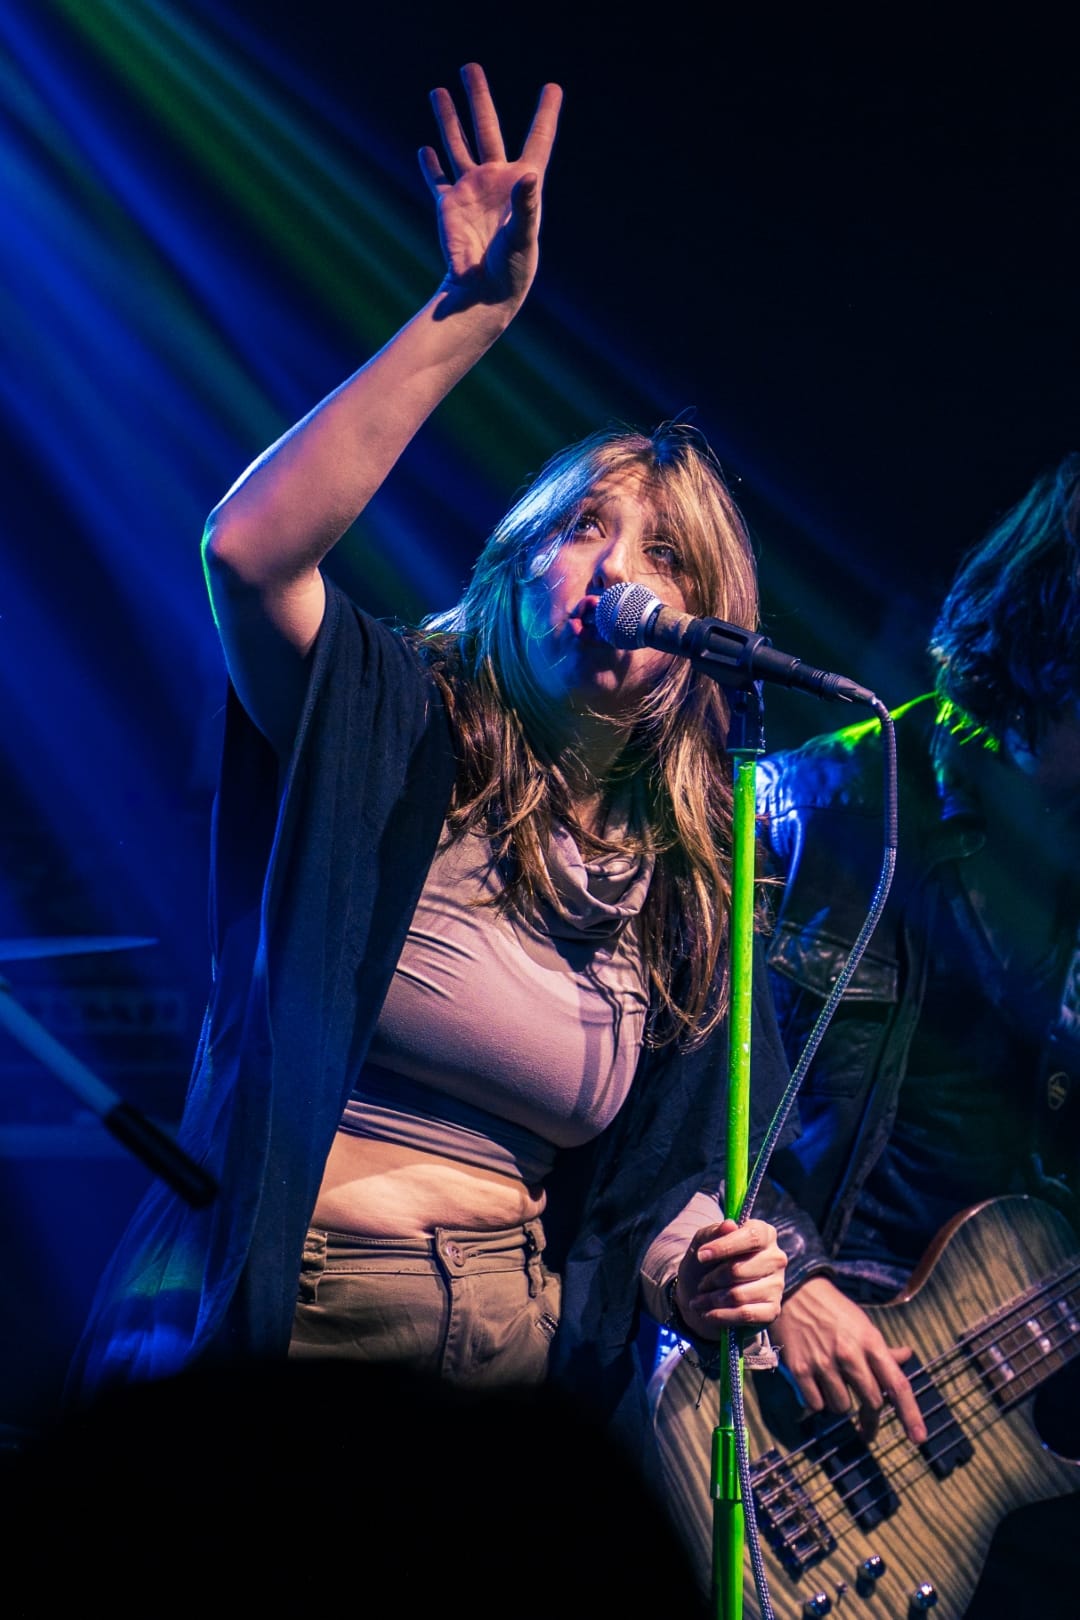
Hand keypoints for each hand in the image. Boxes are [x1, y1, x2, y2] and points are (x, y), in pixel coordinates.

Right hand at [419, 63, 561, 311]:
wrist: (485, 291)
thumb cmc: (513, 267)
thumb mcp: (524, 235)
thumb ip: (527, 204)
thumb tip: (529, 174)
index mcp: (521, 182)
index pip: (537, 139)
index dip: (546, 114)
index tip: (553, 87)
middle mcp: (495, 180)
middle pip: (486, 129)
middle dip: (478, 98)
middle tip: (470, 67)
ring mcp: (471, 191)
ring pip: (457, 145)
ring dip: (448, 119)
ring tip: (438, 91)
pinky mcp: (449, 206)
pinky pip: (437, 179)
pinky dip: (430, 165)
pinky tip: (425, 148)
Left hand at [675, 1218, 786, 1340]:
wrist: (703, 1293)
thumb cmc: (708, 1262)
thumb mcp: (702, 1242)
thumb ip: (713, 1232)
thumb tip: (729, 1225)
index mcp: (763, 1233)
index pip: (752, 1237)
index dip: (725, 1246)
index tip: (701, 1256)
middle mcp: (776, 1258)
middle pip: (739, 1269)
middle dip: (713, 1279)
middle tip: (701, 1284)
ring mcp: (777, 1285)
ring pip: (739, 1295)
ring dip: (712, 1300)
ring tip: (699, 1301)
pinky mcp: (773, 1310)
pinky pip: (745, 1315)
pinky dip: (721, 1316)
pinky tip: (707, 1314)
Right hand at [774, 1275, 926, 1443]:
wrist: (794, 1292)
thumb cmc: (833, 1311)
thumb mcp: (862, 1324)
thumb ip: (882, 1349)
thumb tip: (906, 1357)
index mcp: (870, 1342)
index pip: (897, 1384)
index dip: (910, 1413)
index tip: (919, 1438)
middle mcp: (849, 1354)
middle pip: (872, 1402)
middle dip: (870, 1415)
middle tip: (866, 1420)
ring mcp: (823, 1363)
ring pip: (842, 1407)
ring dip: (840, 1402)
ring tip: (833, 1384)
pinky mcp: (800, 1370)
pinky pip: (817, 1405)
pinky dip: (817, 1400)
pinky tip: (815, 1383)